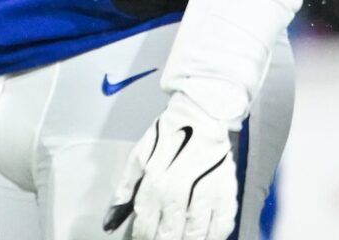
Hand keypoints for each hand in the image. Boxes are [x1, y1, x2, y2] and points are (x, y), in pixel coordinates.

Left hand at [104, 97, 237, 239]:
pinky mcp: (227, 189)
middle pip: (170, 233)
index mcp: (155, 180)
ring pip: (196, 233)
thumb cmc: (168, 134)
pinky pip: (223, 224)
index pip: (146, 225)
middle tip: (162, 239)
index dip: (143, 237)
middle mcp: (179, 188)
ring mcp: (205, 190)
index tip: (143, 239)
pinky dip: (214, 236)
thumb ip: (126, 187)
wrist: (202, 112)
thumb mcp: (140, 155)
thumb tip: (110, 220)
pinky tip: (206, 238)